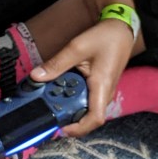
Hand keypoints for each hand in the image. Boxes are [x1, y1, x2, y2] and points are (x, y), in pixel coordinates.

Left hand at [29, 18, 134, 138]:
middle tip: (46, 112)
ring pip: (86, 110)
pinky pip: (87, 100)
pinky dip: (73, 99)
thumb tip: (36, 76)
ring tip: (50, 100)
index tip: (59, 128)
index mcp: (102, 87)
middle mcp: (105, 94)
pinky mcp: (101, 87)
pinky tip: (61, 90)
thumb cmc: (106, 37)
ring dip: (69, 108)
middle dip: (67, 119)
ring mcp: (104, 92)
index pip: (94, 119)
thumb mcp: (77, 48)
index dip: (77, 129)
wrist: (121, 30)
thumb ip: (56, 64)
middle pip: (87, 118)